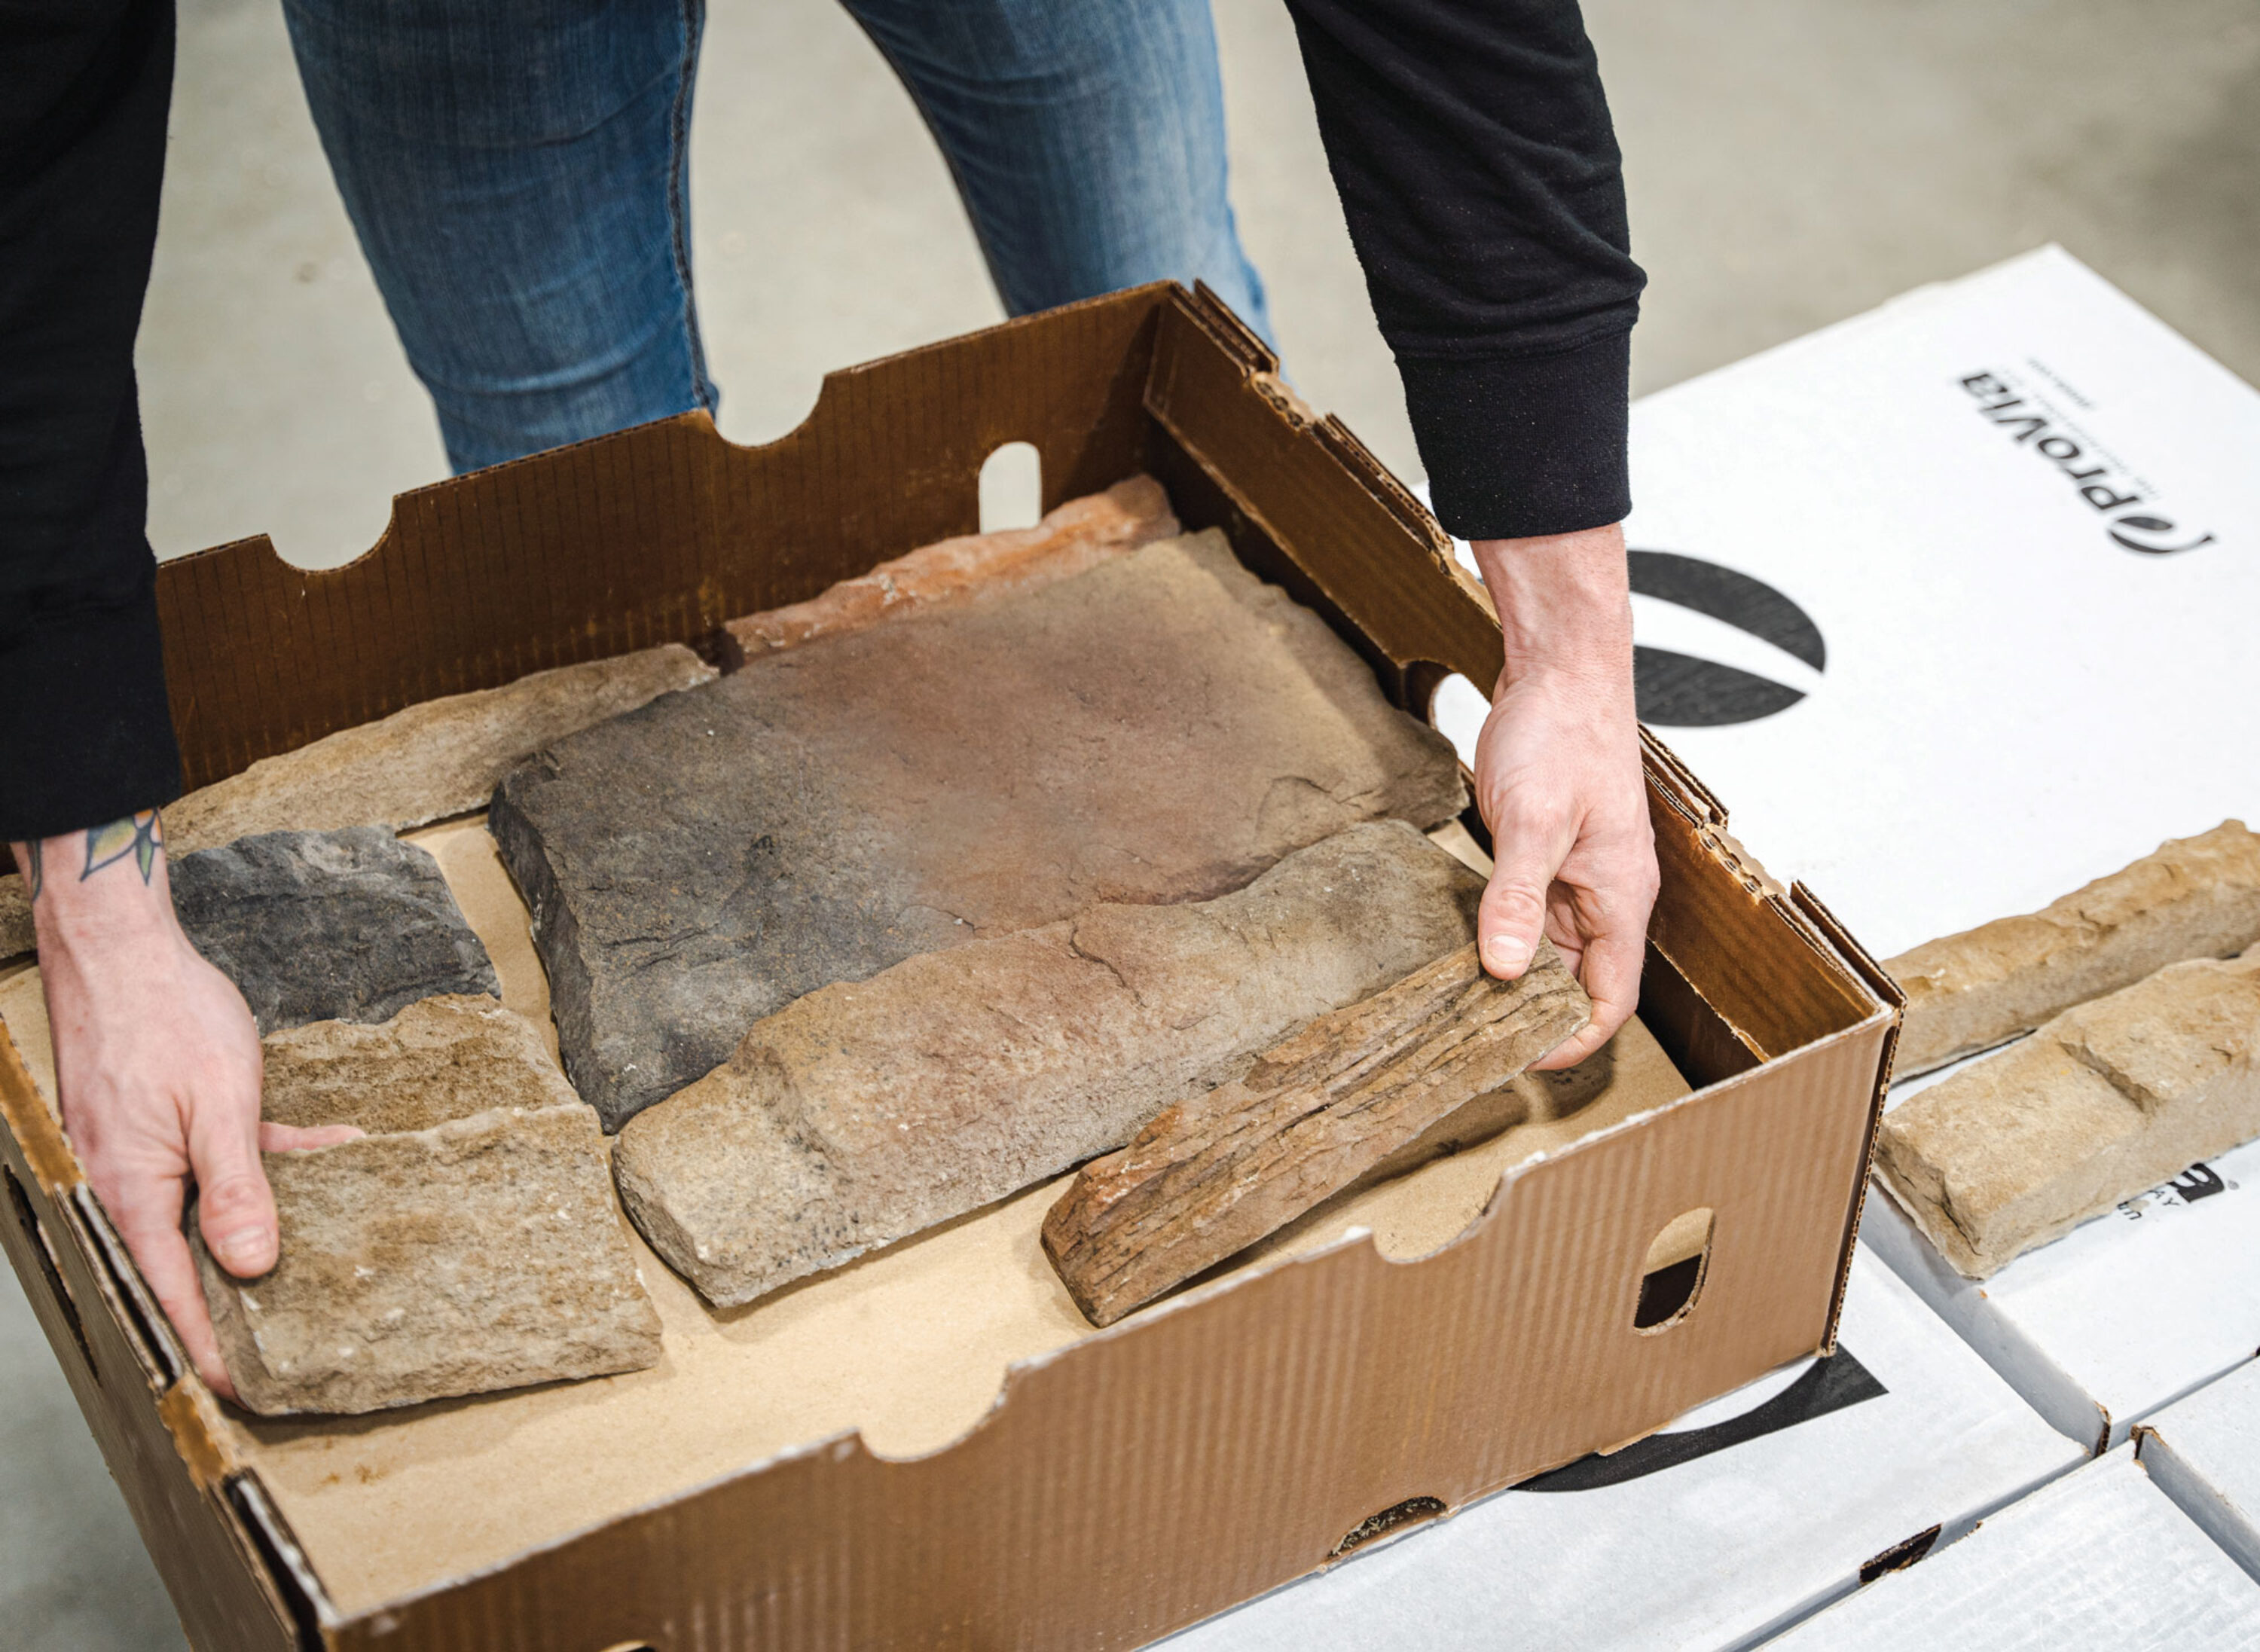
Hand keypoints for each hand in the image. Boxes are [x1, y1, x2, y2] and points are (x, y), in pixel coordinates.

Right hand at [13, 817, 352, 1398]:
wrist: (121, 947)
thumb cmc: (164, 1015)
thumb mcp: (220, 1105)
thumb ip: (237, 1188)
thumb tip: (249, 1266)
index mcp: (133, 1194)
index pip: (173, 1296)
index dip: (213, 1348)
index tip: (251, 1391)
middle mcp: (127, 1187)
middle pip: (185, 1267)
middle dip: (241, 1304)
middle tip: (299, 1345)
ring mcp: (139, 1158)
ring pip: (207, 1214)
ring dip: (264, 1229)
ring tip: (326, 1263)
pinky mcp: (157, 1130)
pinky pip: (214, 1165)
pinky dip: (265, 1166)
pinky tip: (330, 1154)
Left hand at [1466, 522, 1657, 1068]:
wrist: (1561, 670)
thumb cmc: (1562, 735)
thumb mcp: (1533, 820)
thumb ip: (1518, 897)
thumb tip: (1504, 969)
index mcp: (1620, 898)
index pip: (1612, 1000)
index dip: (1572, 1041)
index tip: (1519, 1061)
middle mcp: (1605, 897)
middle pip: (1579, 986)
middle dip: (1535, 1017)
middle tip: (1469, 1039)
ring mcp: (1577, 878)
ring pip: (1550, 954)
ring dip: (1513, 980)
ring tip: (1454, 1004)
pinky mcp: (1547, 857)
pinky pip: (1529, 917)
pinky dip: (1500, 938)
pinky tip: (1458, 947)